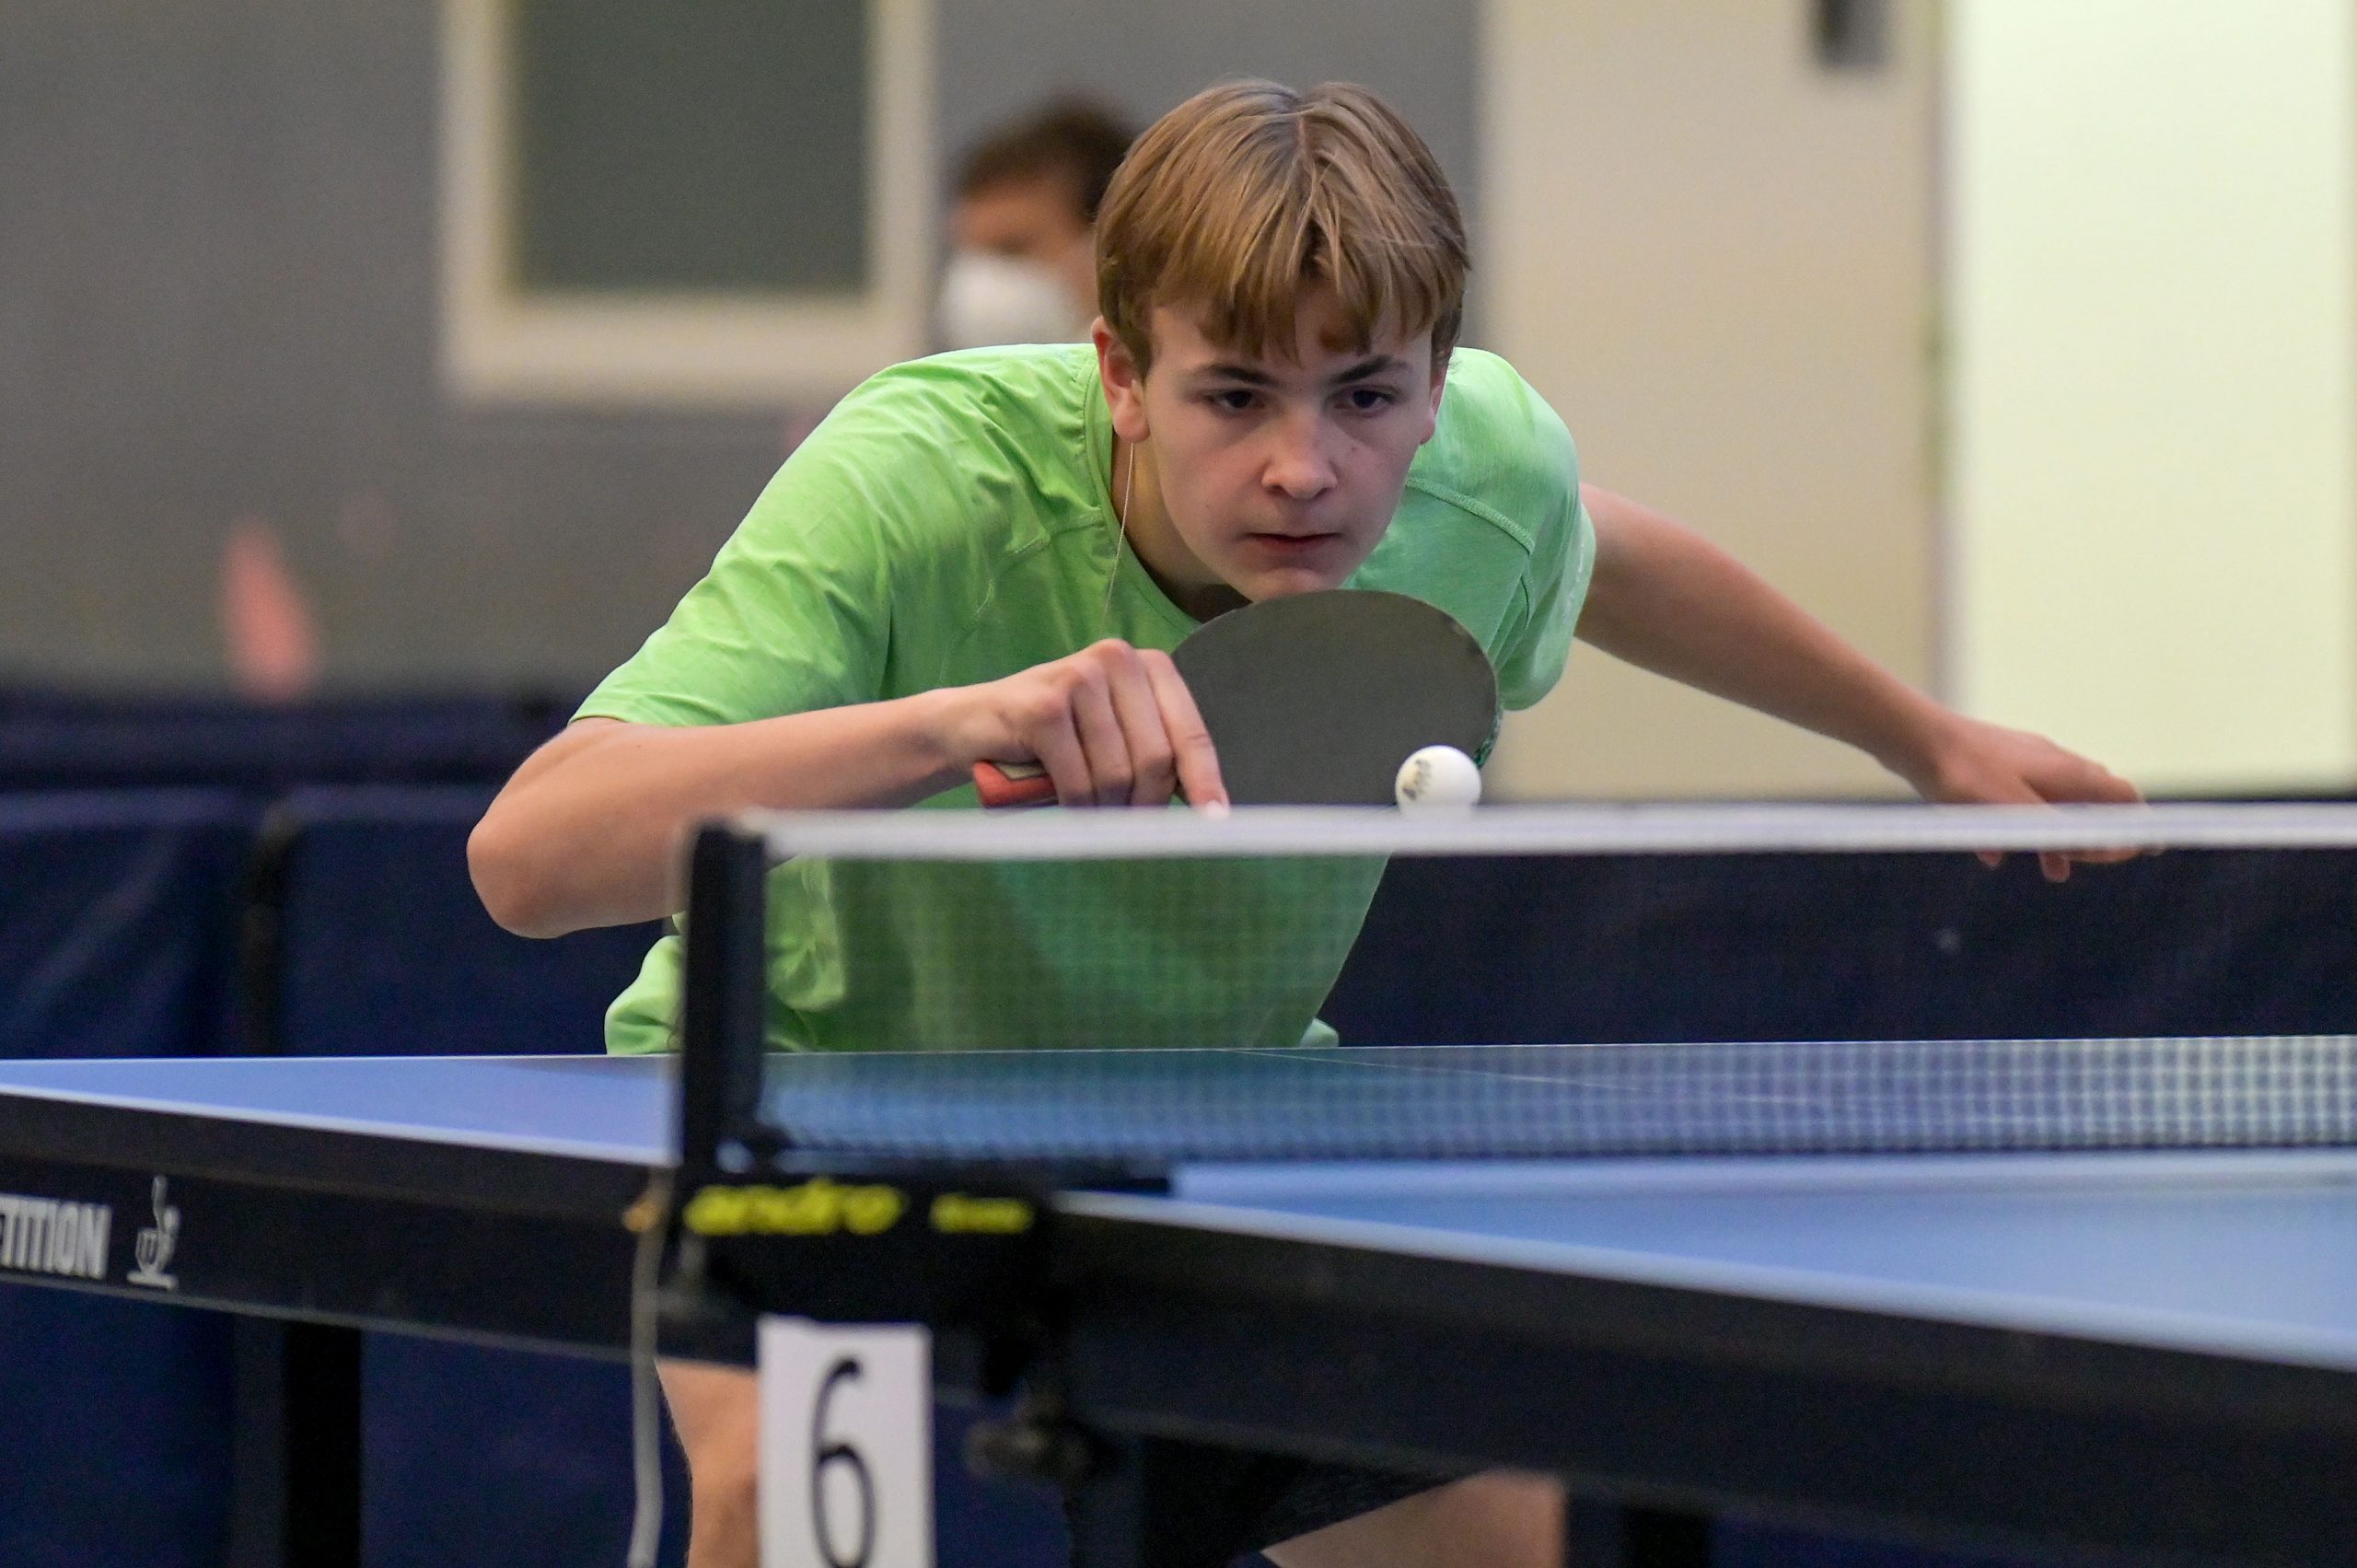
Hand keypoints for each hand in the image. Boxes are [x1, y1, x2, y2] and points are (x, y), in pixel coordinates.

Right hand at [947, 640, 1227, 808]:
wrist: (971, 726)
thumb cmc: (1052, 740)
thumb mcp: (1113, 736)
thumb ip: (1154, 754)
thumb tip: (1208, 810)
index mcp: (1147, 665)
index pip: (1191, 734)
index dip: (1204, 782)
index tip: (1215, 823)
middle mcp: (1118, 659)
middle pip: (1156, 760)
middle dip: (1142, 806)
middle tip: (1123, 827)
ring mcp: (1079, 678)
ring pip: (1118, 775)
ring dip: (1103, 810)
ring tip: (1085, 809)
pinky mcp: (1045, 706)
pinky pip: (1079, 781)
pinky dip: (1074, 806)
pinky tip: (1064, 804)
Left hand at [1901, 713, 2143, 881]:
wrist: (1914, 738)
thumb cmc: (1964, 774)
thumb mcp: (2015, 811)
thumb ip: (2056, 831)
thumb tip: (2098, 848)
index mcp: (2065, 772)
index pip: (2120, 797)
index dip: (2136, 824)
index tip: (2148, 847)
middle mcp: (2050, 762)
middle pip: (2090, 800)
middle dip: (2096, 834)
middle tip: (2097, 861)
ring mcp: (2020, 761)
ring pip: (2052, 802)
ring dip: (2057, 837)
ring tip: (2055, 871)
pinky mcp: (1990, 766)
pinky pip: (2016, 801)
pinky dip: (2020, 827)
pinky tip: (1995, 853)